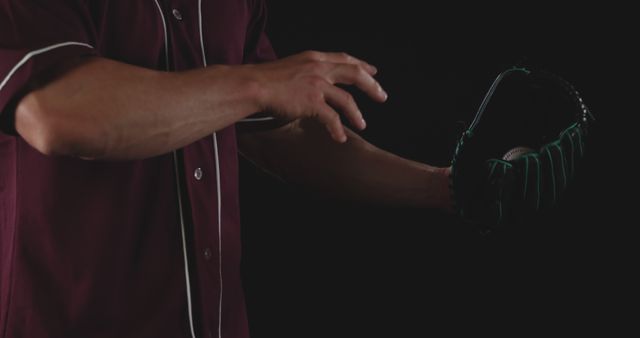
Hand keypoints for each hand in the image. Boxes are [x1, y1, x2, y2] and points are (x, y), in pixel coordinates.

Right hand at [249, 51, 387, 141]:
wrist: (253, 85)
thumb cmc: (264, 80)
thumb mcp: (289, 68)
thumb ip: (304, 74)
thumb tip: (311, 87)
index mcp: (313, 58)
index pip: (343, 58)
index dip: (361, 64)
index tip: (372, 71)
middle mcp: (318, 68)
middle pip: (354, 73)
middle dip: (371, 85)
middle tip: (382, 96)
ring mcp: (316, 85)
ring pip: (347, 99)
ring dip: (357, 114)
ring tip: (362, 125)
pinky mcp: (312, 102)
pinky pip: (332, 118)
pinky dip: (337, 129)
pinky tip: (340, 138)